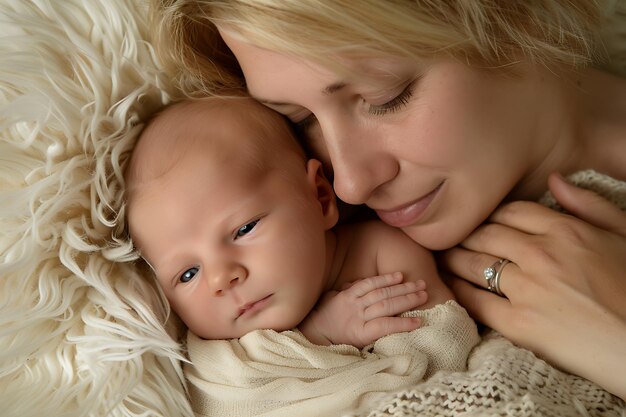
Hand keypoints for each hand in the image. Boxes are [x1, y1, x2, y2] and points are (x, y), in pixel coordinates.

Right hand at [299, 272, 426, 347]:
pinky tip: (417, 321)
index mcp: (347, 296)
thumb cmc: (323, 319)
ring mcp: (359, 319)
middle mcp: (354, 305)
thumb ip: (346, 290)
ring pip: (386, 306)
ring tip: (423, 296)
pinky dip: (403, 323)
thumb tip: (356, 283)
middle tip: (422, 283)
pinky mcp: (362, 334)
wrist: (313, 338)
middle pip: (383, 293)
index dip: (386, 278)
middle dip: (404, 288)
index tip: (401, 275)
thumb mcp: (332, 299)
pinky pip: (386, 325)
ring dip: (407, 300)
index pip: (370, 283)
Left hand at [442, 173, 625, 399]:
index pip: (509, 212)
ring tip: (441, 258)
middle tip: (446, 236)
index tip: (476, 221)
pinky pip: (474, 301)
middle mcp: (542, 254)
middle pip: (484, 234)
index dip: (487, 214)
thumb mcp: (625, 236)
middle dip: (462, 234)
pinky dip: (456, 291)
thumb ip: (588, 205)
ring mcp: (528, 289)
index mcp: (567, 231)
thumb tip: (554, 179)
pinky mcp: (519, 324)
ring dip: (451, 258)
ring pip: (473, 264)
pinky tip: (448, 287)